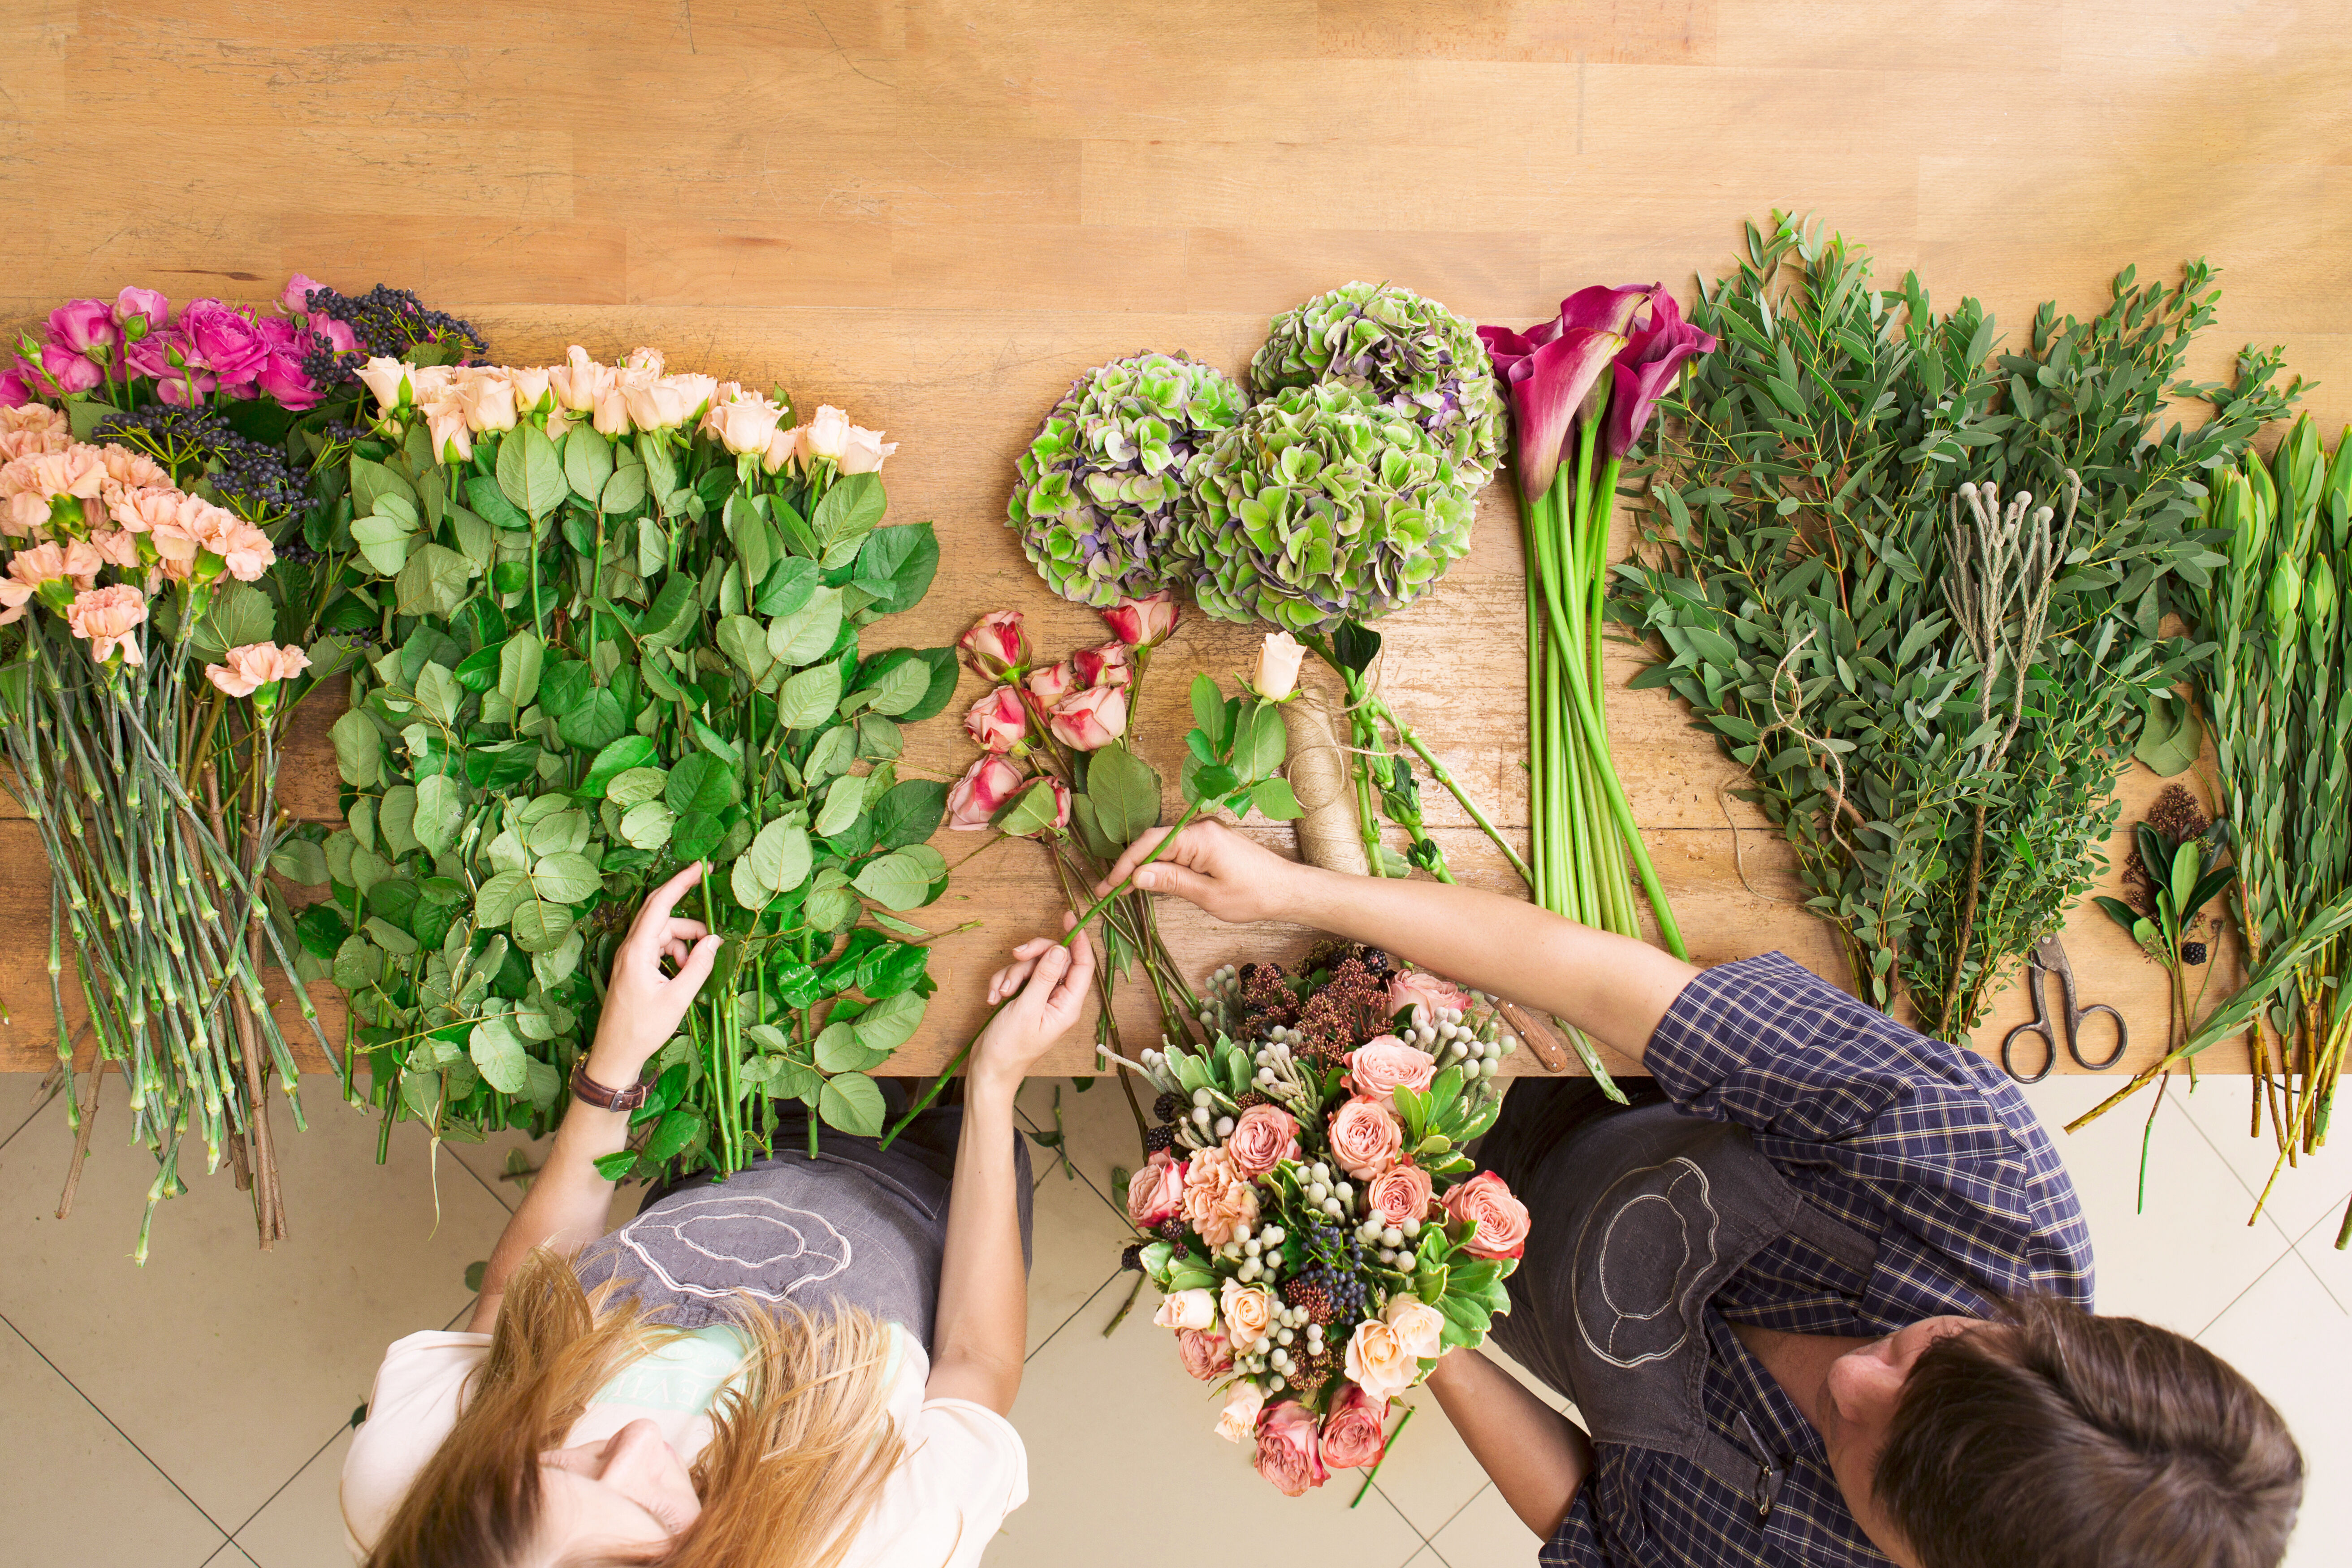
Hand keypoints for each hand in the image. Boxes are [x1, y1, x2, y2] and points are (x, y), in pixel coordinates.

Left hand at [587, 863, 720, 1081]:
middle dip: (687, 912)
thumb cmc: (643, 1029)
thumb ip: (698, 967)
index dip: (680, 882)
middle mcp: (630, 948)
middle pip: (660, 914)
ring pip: (661, 933)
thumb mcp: (677, 999)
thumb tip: (714, 941)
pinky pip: (656, 948)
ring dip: (683, 942)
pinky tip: (683, 972)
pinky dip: (674, 953)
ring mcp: (629, 958)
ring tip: (695, 967)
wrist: (615, 1054)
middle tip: (709, 913)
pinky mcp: (632, 968)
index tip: (699, 867)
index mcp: (637, 951)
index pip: (660, 904)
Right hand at [972, 921, 1095, 1092]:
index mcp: (1068, 1005)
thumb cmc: (1009, 1048)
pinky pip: (1017, 976)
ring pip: (1032, 965)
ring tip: (1001, 995)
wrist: (989, 1069)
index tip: (1068, 917)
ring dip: (1012, 974)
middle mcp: (1058, 999)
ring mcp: (1041, 997)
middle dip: (1031, 957)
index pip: (1082, 964)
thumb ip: (1044, 978)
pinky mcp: (1024, 998)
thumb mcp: (1026, 1009)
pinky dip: (1003, 982)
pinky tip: (993, 998)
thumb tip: (1059, 949)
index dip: (1078, 940)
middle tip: (1015, 956)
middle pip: (1053, 958)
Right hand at [1095, 820, 1305, 925]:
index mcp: (1200, 837)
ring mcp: (1206, 832)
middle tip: (1109, 890)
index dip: (1125, 864)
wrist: (1287, 889)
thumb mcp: (1208, 895)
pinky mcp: (1211, 841)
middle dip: (1130, 865)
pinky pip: (1178, 849)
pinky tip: (1151, 880)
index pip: (1150, 843)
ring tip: (1124, 888)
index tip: (1108, 886)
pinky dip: (1163, 864)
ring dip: (1145, 865)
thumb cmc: (1253, 895)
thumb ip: (1172, 881)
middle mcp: (1200, 827)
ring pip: (1165, 846)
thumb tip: (1137, 875)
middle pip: (1154, 842)